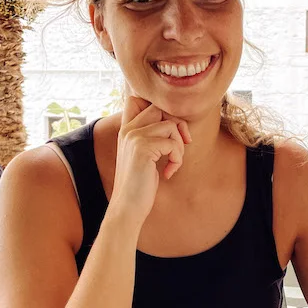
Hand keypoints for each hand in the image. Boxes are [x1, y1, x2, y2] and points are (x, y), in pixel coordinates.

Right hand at [108, 88, 190, 227]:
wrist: (128, 207)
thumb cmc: (139, 185)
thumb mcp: (144, 156)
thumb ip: (151, 137)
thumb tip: (175, 123)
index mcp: (126, 130)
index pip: (140, 100)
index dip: (161, 111)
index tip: (171, 133)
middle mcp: (128, 130)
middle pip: (160, 108)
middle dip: (177, 126)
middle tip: (181, 146)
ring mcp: (134, 137)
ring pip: (170, 125)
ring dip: (179, 146)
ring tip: (173, 163)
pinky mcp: (142, 148)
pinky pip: (173, 144)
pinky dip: (177, 159)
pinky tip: (168, 173)